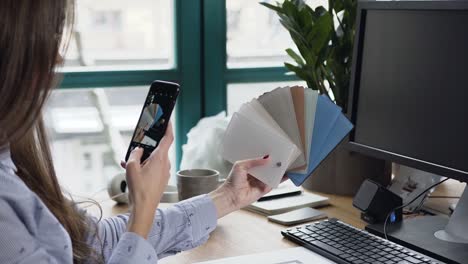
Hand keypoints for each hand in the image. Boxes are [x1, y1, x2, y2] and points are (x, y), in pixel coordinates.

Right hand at [123, 122, 172, 238]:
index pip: (168, 138)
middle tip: (136, 146)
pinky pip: (153, 168)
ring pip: (153, 160)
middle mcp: (165, 164)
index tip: (168, 119)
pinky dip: (143, 167)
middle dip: (146, 147)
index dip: (168, 127)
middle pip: (157, 149)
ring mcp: (164, 172)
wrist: (144, 208)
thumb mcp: (131, 167)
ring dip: (142, 159)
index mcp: (160, 158)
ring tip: (127, 162)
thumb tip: (138, 151)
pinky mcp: (161, 179)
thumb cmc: (139, 189)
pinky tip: (131, 170)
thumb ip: (134, 154)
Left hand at [209, 156, 285, 217]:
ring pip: (272, 175)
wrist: (231, 196)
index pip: (260, 160)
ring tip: (286, 163)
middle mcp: (256, 175)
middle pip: (268, 167)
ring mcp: (261, 182)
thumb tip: (267, 158)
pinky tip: (285, 174)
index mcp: (250, 168)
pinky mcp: (265, 189)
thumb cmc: (232, 181)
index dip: (266, 156)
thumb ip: (254, 161)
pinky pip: (274, 183)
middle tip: (282, 156)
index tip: (273, 151)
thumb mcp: (241, 165)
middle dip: (274, 163)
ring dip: (279, 170)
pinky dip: (280, 179)